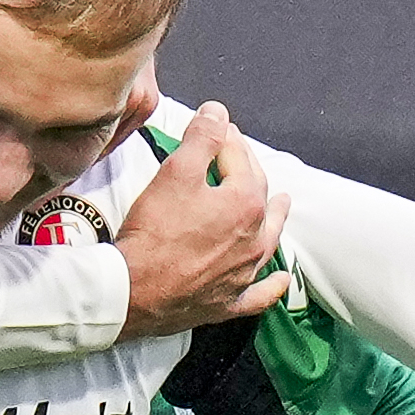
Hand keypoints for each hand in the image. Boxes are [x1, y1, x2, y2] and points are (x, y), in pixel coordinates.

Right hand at [122, 101, 293, 334]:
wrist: (134, 292)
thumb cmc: (154, 234)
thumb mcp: (176, 172)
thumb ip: (202, 138)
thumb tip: (218, 113)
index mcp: (246, 204)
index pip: (240, 158)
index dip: (226, 137)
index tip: (216, 126)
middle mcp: (253, 238)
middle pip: (258, 194)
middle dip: (248, 168)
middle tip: (237, 154)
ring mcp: (243, 272)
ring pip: (268, 240)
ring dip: (275, 219)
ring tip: (281, 203)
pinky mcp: (228, 301)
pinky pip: (260, 293)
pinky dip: (271, 284)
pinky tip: (279, 278)